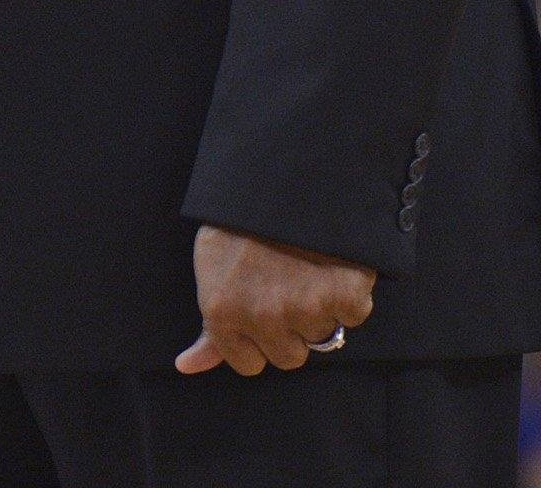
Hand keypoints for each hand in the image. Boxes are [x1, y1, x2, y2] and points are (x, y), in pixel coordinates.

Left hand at [176, 226, 373, 375]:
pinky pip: (354, 315)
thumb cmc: (241, 219)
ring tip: (307, 267)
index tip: (261, 310)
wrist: (283, 173)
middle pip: (289, 357)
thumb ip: (209, 326)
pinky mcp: (347, 294)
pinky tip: (332, 263)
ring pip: (322, 336)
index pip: (248, 365)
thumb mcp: (211, 266)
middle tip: (287, 285)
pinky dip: (350, 293)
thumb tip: (187, 366)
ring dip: (319, 308)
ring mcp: (307, 307)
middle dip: (290, 329)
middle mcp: (264, 317)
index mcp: (224, 313)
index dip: (256, 339)